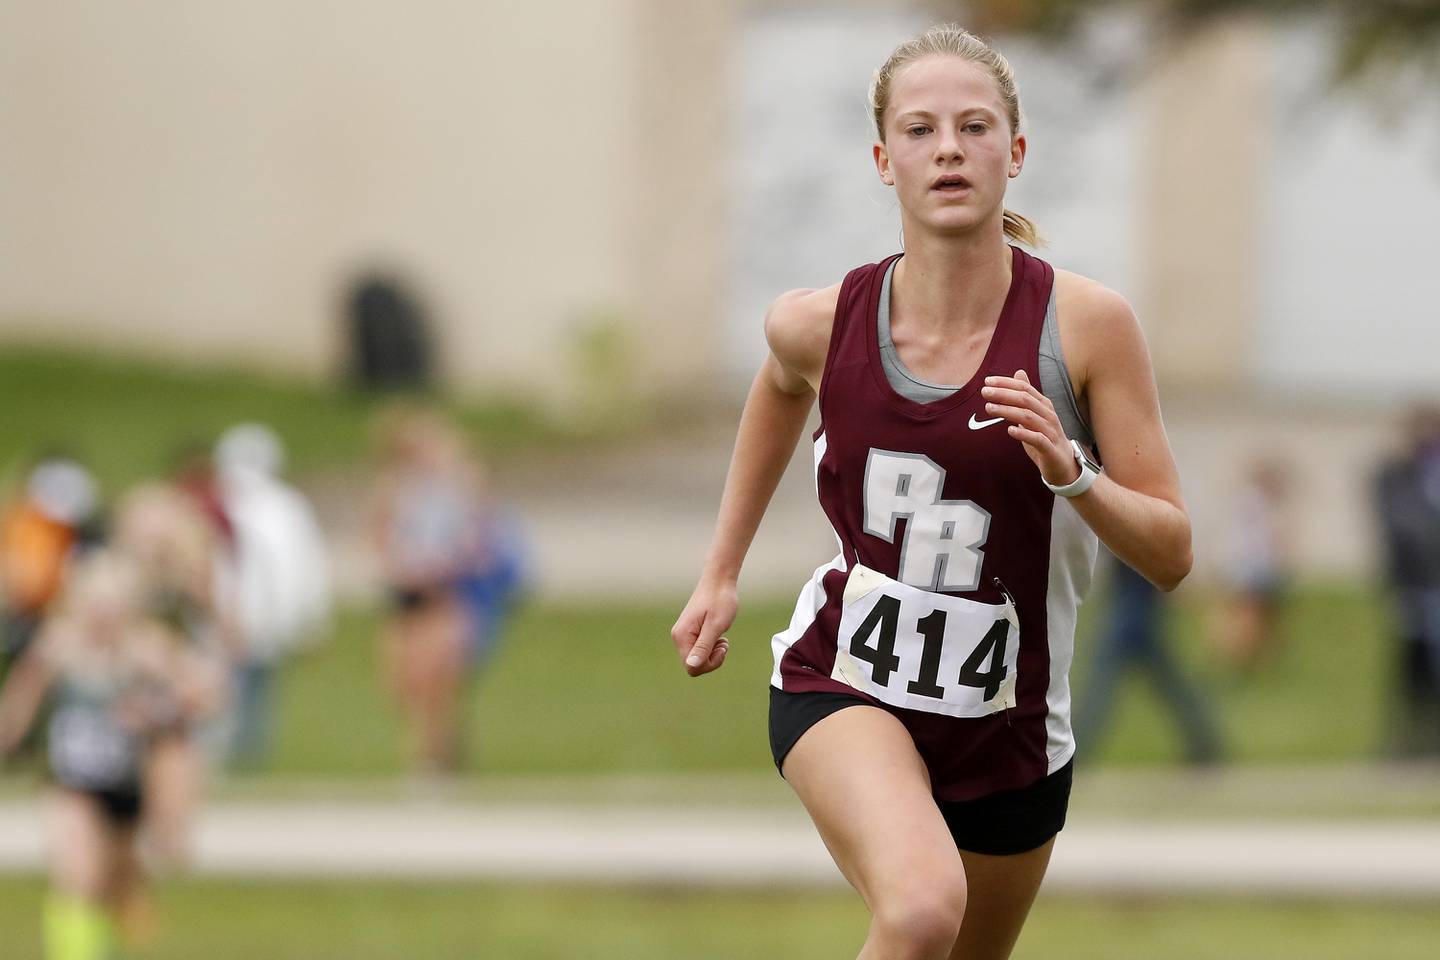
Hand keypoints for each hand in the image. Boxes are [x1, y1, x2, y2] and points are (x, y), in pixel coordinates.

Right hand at [670, 577, 736, 676]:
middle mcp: (679, 637)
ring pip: (697, 658)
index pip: (691, 667)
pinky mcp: (690, 632)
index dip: (709, 664)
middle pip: (693, 665)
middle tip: (724, 643)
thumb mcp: (715, 626)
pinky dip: (711, 647)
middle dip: (712, 659)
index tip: (721, 647)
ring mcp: (684, 634)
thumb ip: (703, 647)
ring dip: (712, 653)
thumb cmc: (720, 601)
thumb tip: (691, 665)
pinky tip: (718, 635)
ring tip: (722, 638)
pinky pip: (699, 650)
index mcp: (682, 636)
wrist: (719, 581)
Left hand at [980, 369, 1079, 486]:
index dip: (1006, 383)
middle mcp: (1048, 415)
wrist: (1063, 464)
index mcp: (1043, 406)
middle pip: (1025, 400)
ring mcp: (1050, 432)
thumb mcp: (1034, 414)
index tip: (988, 381)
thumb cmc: (1045, 437)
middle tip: (984, 392)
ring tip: (989, 407)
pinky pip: (1037, 439)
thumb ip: (1026, 396)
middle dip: (1004, 394)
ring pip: (1028, 417)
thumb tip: (1019, 372)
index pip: (1025, 389)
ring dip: (1008, 411)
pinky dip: (1023, 434)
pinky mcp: (1050, 449)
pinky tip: (1010, 430)